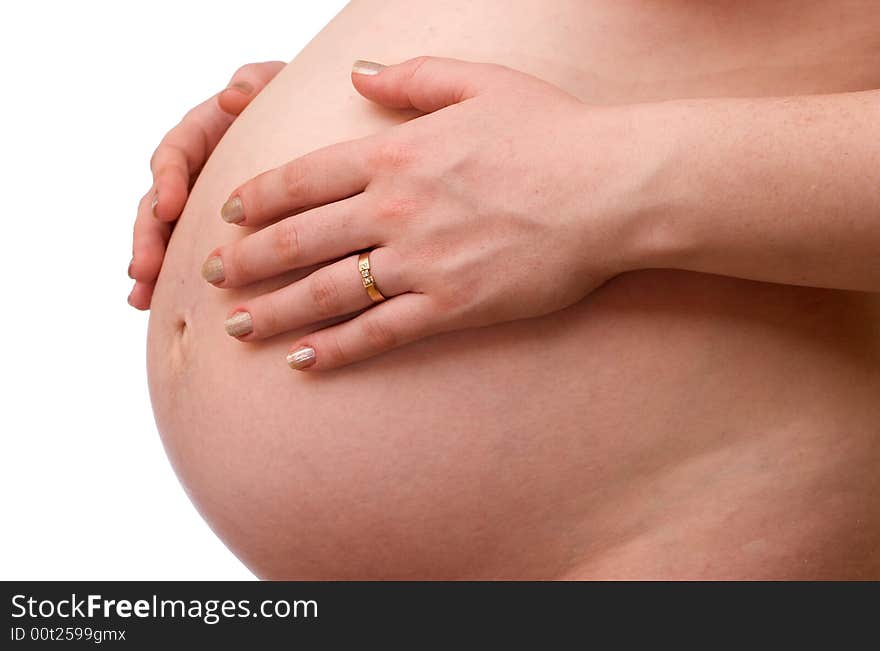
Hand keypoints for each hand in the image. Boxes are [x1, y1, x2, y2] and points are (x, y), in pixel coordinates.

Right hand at [127, 60, 284, 308]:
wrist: (309, 127)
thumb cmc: (291, 101)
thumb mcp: (277, 82)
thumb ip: (255, 82)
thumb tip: (233, 96)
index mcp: (202, 134)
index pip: (175, 155)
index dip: (168, 180)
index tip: (168, 207)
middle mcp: (191, 171)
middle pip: (157, 204)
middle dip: (148, 237)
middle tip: (143, 269)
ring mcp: (196, 202)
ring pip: (164, 235)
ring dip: (151, 266)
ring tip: (141, 296)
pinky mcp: (206, 228)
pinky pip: (183, 252)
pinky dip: (166, 278)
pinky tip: (152, 306)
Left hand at [204, 57, 652, 369]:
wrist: (614, 187)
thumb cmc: (554, 131)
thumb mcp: (479, 81)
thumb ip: (410, 77)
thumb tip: (357, 72)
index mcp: (395, 154)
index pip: (302, 180)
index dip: (257, 201)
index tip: (229, 217)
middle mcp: (394, 210)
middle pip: (297, 241)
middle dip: (246, 261)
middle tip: (213, 277)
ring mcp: (420, 262)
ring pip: (324, 292)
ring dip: (272, 311)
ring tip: (234, 327)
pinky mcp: (451, 306)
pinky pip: (378, 333)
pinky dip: (335, 350)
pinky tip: (302, 362)